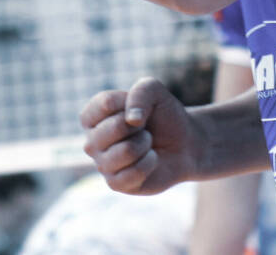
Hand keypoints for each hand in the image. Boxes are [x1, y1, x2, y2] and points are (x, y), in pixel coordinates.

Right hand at [80, 77, 201, 195]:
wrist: (183, 143)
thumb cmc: (162, 114)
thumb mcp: (154, 90)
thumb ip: (141, 92)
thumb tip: (133, 120)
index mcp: (92, 117)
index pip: (104, 104)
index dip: (127, 102)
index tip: (137, 107)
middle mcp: (91, 142)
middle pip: (114, 128)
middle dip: (139, 126)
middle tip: (144, 128)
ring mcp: (102, 165)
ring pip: (126, 151)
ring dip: (145, 144)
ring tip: (147, 143)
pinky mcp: (115, 184)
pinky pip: (134, 172)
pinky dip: (150, 162)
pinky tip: (150, 159)